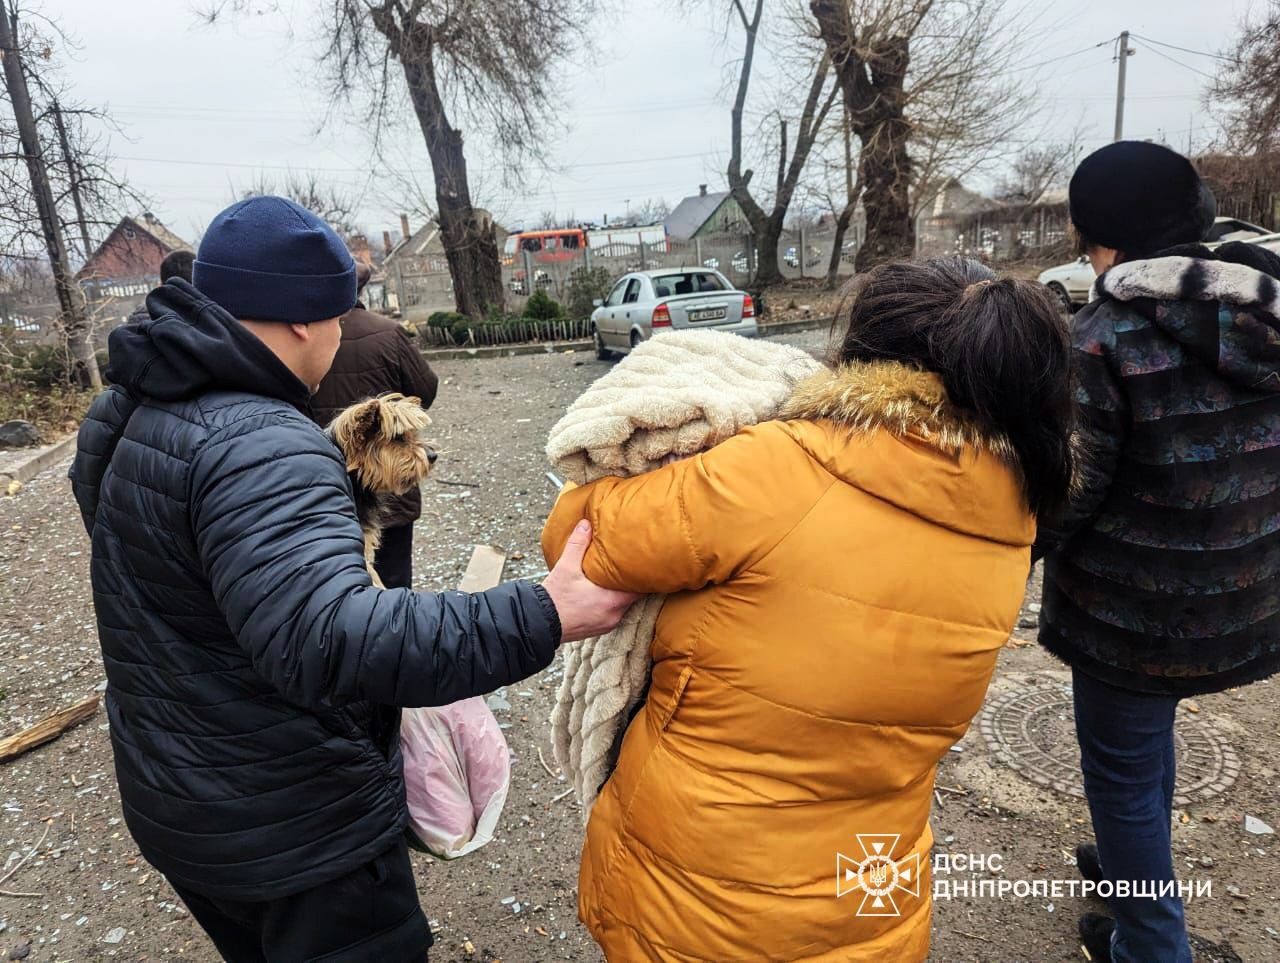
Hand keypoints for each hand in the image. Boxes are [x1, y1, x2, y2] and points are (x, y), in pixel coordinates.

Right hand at [541, 520, 638, 642]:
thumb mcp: (566, 567)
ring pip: (622, 607)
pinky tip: (601, 595)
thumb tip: (586, 524)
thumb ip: (578, 544)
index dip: (643, 577)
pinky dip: (610, 605)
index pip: (641, 589)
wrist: (538, 625)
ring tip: (616, 580)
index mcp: (612, 600)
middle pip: (632, 598)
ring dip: (619, 595)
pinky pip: (611, 615)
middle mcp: (614, 615)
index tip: (644, 566)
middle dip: (630, 584)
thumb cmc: (554, 598)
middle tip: (631, 568)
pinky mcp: (598, 630)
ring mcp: (607, 625)